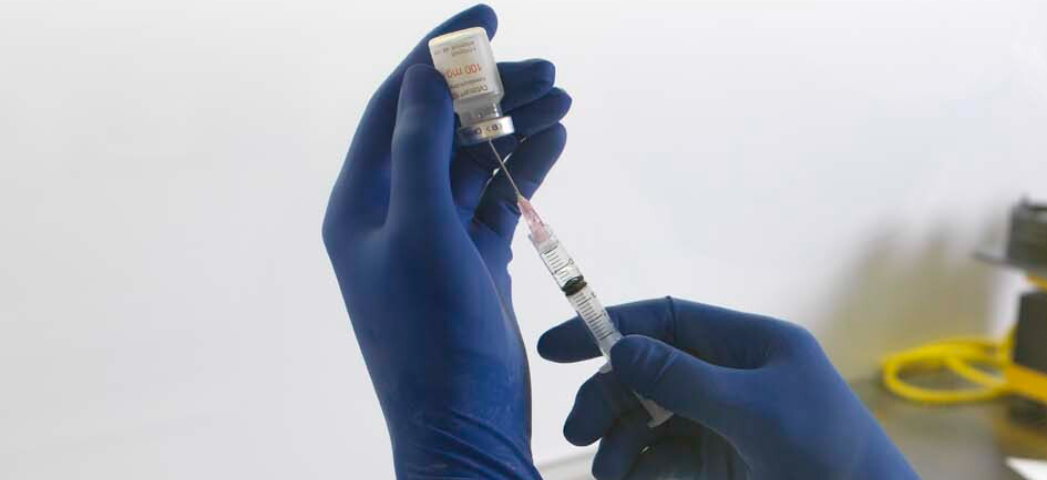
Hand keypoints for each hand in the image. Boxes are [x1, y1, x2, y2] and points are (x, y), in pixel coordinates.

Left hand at [321, 5, 572, 477]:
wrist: (463, 428)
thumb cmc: (431, 342)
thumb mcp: (421, 235)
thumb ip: (419, 149)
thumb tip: (426, 73)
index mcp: (359, 202)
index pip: (396, 103)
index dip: (439, 53)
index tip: (488, 15)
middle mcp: (390, 213)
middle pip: (441, 124)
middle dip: (492, 89)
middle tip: (549, 69)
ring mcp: (434, 237)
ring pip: (476, 157)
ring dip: (517, 122)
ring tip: (565, 98)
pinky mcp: (473, 261)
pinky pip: (499, 194)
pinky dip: (528, 162)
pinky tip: (559, 136)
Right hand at [538, 298, 918, 479]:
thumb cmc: (824, 449)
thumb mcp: (753, 409)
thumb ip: (685, 379)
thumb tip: (621, 348)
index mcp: (750, 345)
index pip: (669, 320)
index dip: (611, 327)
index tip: (555, 349)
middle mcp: (733, 378)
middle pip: (648, 374)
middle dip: (609, 398)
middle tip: (579, 432)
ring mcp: (724, 423)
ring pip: (648, 421)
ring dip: (619, 443)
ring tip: (611, 474)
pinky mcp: (718, 465)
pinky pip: (662, 459)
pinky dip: (638, 470)